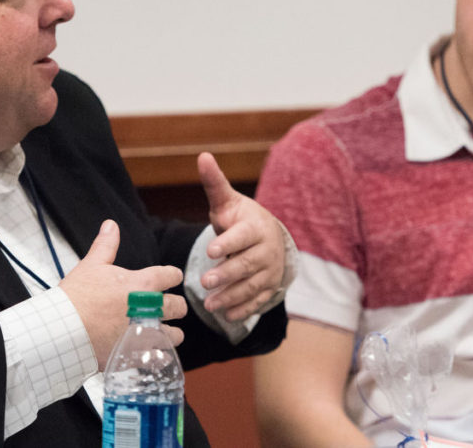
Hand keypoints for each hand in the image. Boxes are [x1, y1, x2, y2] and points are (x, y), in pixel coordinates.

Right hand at [59, 219, 186, 368]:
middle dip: (175, 307)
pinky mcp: (137, 354)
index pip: (172, 275)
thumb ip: (106, 245)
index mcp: (143, 284)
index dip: (171, 276)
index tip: (168, 278)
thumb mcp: (91, 265)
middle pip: (179, 306)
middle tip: (166, 308)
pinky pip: (160, 356)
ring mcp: (145, 333)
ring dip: (170, 333)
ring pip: (175, 335)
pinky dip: (158, 355)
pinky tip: (153, 353)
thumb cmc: (76, 297)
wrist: (62, 330)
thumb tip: (111, 225)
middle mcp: (150, 308)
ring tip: (161, 332)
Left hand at [198, 152, 286, 320]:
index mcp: (256, 227)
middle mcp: (267, 251)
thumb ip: (214, 183)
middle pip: (247, 264)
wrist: (269, 237)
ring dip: (231, 297)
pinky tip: (227, 316)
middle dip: (226, 274)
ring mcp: (269, 272)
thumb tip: (202, 155)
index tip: (211, 250)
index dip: (227, 244)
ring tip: (209, 304)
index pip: (242, 236)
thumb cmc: (241, 219)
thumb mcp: (228, 201)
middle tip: (205, 282)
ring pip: (252, 286)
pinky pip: (257, 302)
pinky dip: (243, 310)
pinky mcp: (269, 289)